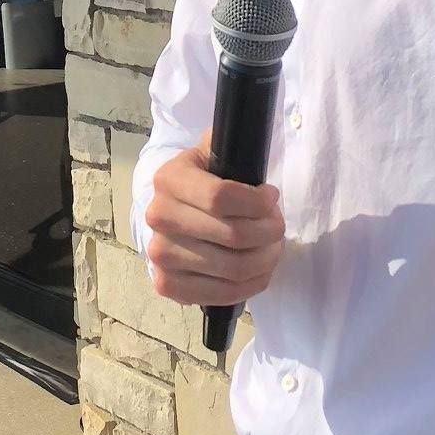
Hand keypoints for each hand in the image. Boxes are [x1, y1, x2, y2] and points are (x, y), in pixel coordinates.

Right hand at [144, 134, 284, 305]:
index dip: (258, 203)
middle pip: (233, 236)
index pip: (221, 197)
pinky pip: (223, 295)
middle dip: (270, 232)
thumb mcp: (213, 151)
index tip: (271, 198)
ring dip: (266, 259)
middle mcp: (158, 217)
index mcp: (169, 178)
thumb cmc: (204, 180)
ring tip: (271, 247)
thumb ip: (231, 143)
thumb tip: (253, 140)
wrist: (176, 211)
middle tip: (277, 227)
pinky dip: (251, 285)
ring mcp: (159, 254)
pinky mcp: (167, 285)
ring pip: (234, 268)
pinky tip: (258, 270)